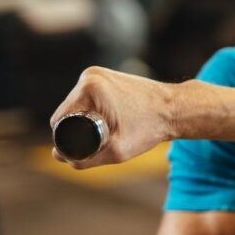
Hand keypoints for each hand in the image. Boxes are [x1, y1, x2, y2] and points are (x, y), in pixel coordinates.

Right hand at [50, 66, 175, 168]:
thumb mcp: (116, 151)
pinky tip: (110, 120)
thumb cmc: (150, 128)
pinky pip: (89, 99)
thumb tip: (58, 157)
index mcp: (88, 88)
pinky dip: (94, 111)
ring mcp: (98, 74)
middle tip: (101, 141)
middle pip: (67, 112)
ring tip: (108, 131)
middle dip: (77, 129)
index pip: (59, 120)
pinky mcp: (106, 77)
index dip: (64, 140)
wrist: (177, 109)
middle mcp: (90, 76)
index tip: (83, 150)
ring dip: (85, 120)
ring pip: (78, 106)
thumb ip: (85, 159)